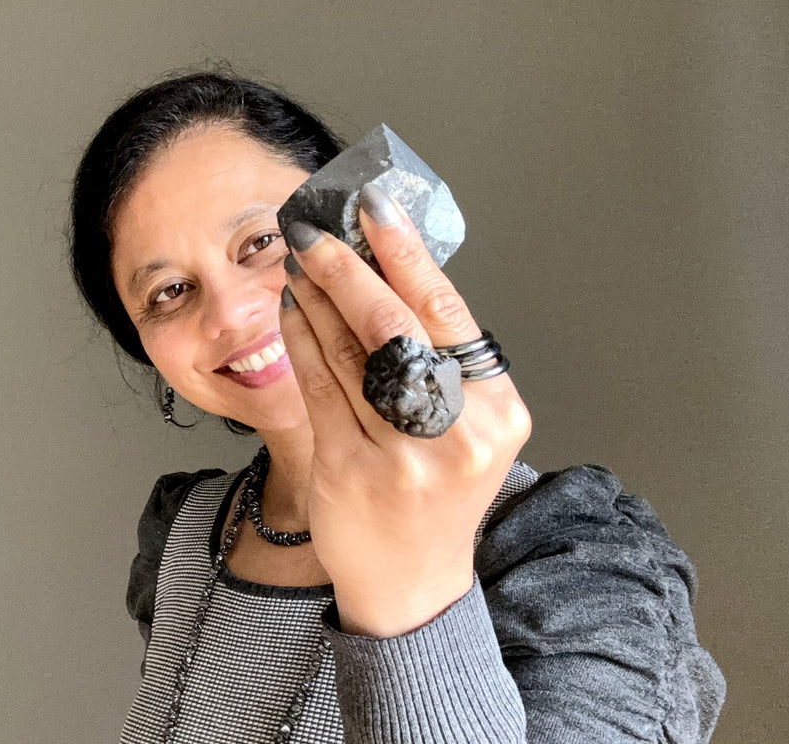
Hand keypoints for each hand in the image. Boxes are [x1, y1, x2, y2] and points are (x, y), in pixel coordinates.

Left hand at [279, 183, 531, 636]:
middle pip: (393, 325)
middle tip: (317, 228)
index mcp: (496, 411)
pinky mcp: (347, 470)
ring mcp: (399, 456)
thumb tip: (388, 270)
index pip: (447, 313)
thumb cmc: (439, 490)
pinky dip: (299, 338)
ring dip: (316, 295)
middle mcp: (454, 433)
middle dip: (348, 266)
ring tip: (301, 260)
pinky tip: (292, 310)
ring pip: (346, 350)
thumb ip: (442, 360)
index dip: (407, 253)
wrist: (413, 579)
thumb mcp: (467, 427)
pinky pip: (316, 384)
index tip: (376, 209)